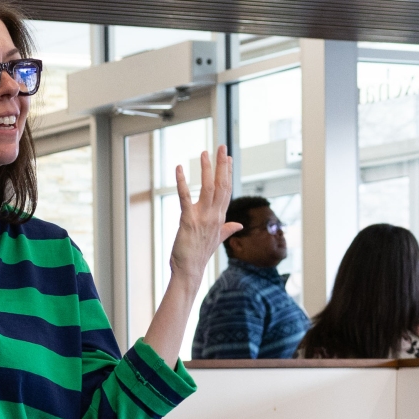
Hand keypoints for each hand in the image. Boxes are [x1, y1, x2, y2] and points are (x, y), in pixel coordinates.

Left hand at [167, 146, 239, 287]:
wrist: (190, 272)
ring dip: (207, 169)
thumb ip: (227, 230)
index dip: (228, 173)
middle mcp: (214, 216)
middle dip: (222, 165)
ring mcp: (203, 218)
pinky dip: (182, 182)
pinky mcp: (189, 221)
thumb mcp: (216, 240)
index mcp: (220, 219)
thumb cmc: (199, 256)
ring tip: (205, 153)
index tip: (228, 158)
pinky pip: (185, 197)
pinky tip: (179, 169)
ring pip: (208, 188)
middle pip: (221, 186)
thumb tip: (239, 225)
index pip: (227, 191)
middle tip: (221, 147)